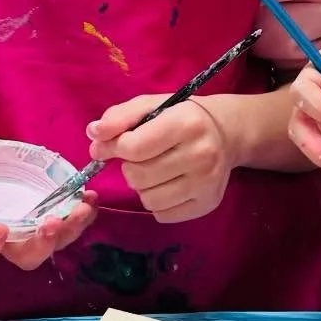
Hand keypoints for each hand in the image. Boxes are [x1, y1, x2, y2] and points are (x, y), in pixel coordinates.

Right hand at [0, 139, 91, 272]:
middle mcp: (5, 237)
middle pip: (24, 256)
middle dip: (40, 244)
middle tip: (49, 223)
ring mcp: (28, 225)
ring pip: (52, 241)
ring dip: (69, 230)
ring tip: (79, 208)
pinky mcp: (47, 208)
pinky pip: (68, 220)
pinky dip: (81, 213)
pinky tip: (90, 197)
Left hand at [86, 95, 235, 224]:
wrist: (227, 133)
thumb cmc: (181, 116)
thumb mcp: (151, 106)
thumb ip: (119, 117)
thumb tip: (93, 136)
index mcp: (186, 123)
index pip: (133, 147)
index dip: (113, 147)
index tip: (113, 144)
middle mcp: (201, 154)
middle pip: (138, 177)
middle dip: (129, 167)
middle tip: (139, 158)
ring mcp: (206, 183)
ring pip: (148, 200)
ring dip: (143, 187)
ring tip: (155, 171)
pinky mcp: (207, 204)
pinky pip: (162, 215)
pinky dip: (158, 202)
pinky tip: (168, 184)